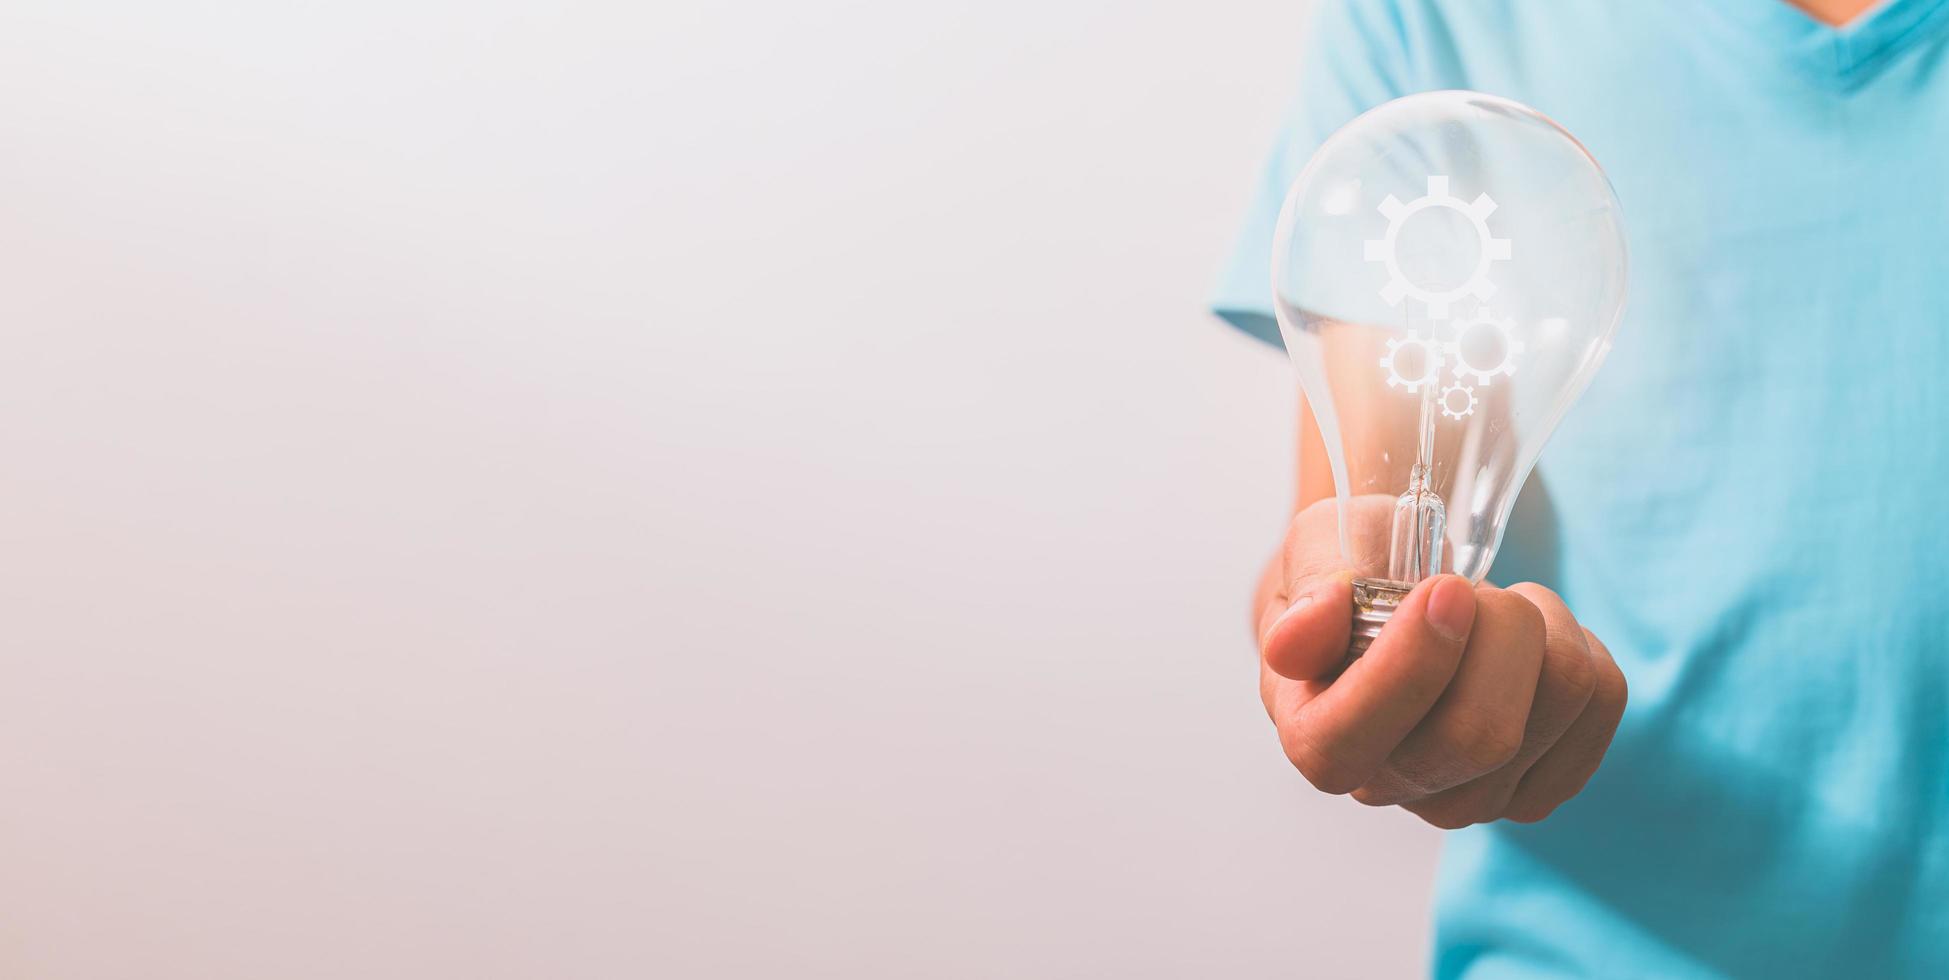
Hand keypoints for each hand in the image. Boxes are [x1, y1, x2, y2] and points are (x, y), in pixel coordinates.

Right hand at [1255, 498, 1626, 826]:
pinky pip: (1603, 703)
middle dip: (1499, 629)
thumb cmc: (1353, 578)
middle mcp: (1388, 786)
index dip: (1411, 665)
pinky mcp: (1540, 786)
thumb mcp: (1317, 552)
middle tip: (1470, 587)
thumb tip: (1295, 643)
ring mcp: (1469, 799)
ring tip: (1495, 605)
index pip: (1354, 740)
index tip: (1443, 590)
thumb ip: (1308, 589)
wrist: (1393, 601)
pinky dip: (1582, 644)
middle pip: (1481, 736)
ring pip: (1559, 705)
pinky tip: (1531, 643)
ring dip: (1541, 624)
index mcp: (1315, 737)